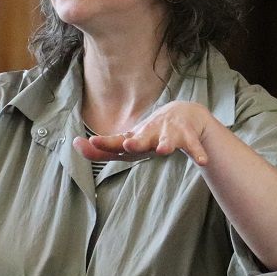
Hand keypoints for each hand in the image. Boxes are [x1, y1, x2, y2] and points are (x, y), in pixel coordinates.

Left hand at [73, 100, 218, 165]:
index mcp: (135, 138)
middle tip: (128, 144)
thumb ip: (103, 149)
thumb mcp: (128, 143)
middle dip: (136, 142)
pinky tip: (203, 161)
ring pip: (168, 139)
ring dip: (166, 144)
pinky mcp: (188, 136)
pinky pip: (194, 146)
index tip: (90, 142)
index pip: (116, 142)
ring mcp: (170, 134)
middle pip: (142, 139)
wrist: (184, 114)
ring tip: (164, 149)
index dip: (104, 144)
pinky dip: (198, 152)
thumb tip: (73, 144)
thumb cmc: (150, 133)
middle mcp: (150, 134)